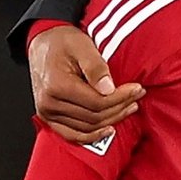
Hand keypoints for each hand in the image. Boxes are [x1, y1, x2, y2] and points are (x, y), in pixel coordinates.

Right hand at [29, 25, 144, 143]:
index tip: (136, 89)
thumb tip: (109, 89)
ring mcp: (47, 113)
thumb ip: (96, 67)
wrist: (43, 44)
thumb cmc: (62, 42)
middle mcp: (49, 103)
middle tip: (137, 96)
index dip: (120, 98)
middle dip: (120, 107)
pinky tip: (108, 130)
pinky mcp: (49, 118)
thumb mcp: (82, 45)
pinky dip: (92, 136)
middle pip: (94, 116)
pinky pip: (72, 135)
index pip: (97, 102)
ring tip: (129, 108)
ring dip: (111, 120)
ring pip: (88, 127)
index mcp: (57, 85)